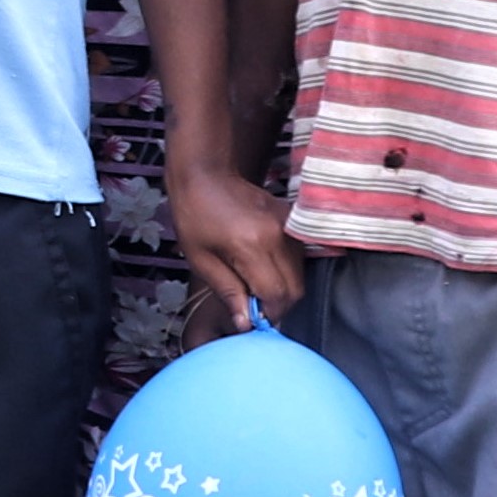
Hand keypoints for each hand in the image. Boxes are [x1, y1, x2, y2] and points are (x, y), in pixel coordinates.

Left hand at [163, 160, 304, 335]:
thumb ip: (228, 292)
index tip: (252, 318)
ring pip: (301, 273)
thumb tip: (245, 324)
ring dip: (283, 287)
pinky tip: (263, 265)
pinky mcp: (291, 217)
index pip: (277, 295)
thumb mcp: (201, 259)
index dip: (267, 313)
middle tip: (253, 304)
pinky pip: (299, 255)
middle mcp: (278, 235)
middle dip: (278, 304)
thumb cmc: (194, 214)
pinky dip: (286, 268)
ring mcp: (288, 224)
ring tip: (255, 282)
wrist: (205, 173)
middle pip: (296, 288)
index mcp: (252, 246)